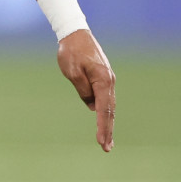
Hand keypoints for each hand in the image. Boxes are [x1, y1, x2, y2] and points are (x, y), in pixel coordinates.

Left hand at [57, 28, 115, 151]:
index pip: (103, 109)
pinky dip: (105, 112)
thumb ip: (82, 90)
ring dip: (107, 123)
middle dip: (107, 130)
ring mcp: (107, 80)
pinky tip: (104, 122)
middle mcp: (109, 81)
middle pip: (109, 110)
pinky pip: (105, 99)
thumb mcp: (72, 72)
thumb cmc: (71, 51)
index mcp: (102, 80)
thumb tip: (91, 105)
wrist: (75, 33)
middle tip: (106, 148)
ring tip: (106, 141)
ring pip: (109, 106)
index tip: (100, 142)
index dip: (102, 126)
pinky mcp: (103, 78)